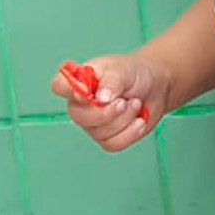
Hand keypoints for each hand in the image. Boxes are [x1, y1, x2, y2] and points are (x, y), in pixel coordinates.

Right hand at [50, 52, 172, 152]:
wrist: (155, 88)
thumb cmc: (134, 74)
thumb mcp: (124, 70)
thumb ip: (112, 81)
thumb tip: (101, 98)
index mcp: (80, 81)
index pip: (59, 86)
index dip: (67, 90)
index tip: (85, 92)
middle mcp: (81, 104)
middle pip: (79, 117)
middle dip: (107, 112)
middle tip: (124, 101)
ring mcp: (93, 123)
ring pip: (100, 133)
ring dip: (124, 119)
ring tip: (135, 103)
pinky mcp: (108, 138)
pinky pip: (113, 144)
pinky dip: (130, 133)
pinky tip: (139, 120)